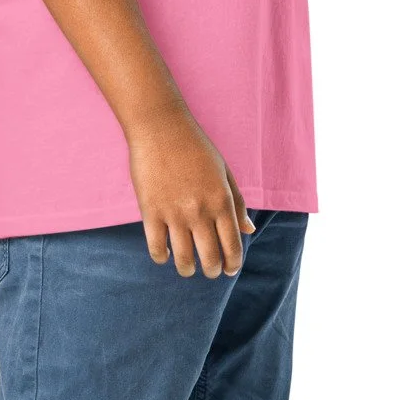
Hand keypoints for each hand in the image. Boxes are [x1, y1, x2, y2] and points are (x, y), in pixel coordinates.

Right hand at [126, 107, 255, 276]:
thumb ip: (237, 202)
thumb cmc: (195, 147)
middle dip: (212, 271)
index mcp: (221, 201)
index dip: (233, 263)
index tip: (230, 269)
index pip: (233, 245)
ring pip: (183, 258)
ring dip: (188, 269)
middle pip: (210, 257)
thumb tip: (249, 230)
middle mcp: (200, 211)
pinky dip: (162, 258)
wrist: (160, 128)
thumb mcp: (224, 172)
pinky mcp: (150, 212)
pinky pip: (157, 247)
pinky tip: (166, 255)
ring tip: (188, 269)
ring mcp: (174, 213)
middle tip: (210, 272)